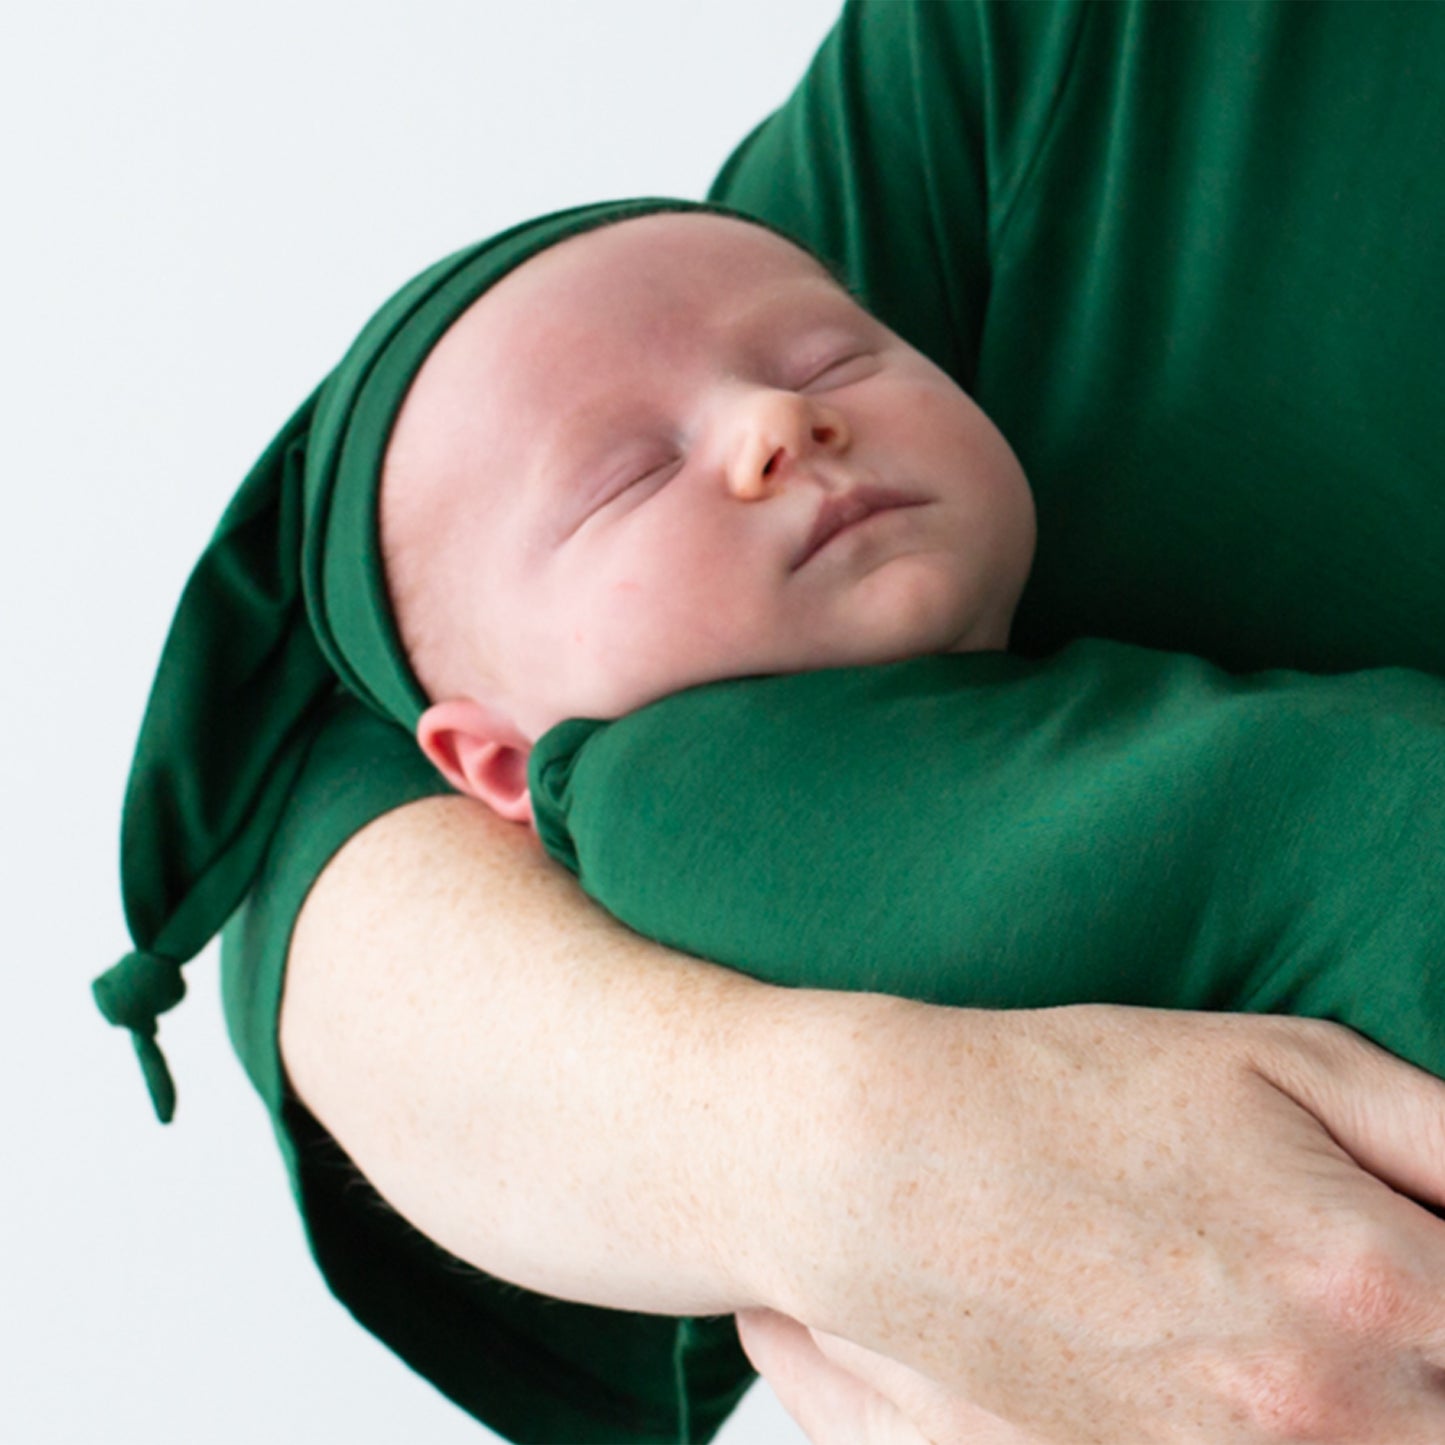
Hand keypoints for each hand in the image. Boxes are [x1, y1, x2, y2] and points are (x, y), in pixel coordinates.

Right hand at [766, 1004, 1444, 1443]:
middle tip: (1376, 1299)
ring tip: (1275, 1309)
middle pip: (1443, 1413)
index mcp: (1372, 1287)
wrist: (895, 1162)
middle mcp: (1321, 1409)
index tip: (1437, 1272)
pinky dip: (1287, 1420)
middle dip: (1429, 1356)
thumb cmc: (1081, 1091)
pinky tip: (1231, 1356)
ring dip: (1370, 1399)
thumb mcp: (1285, 1062)